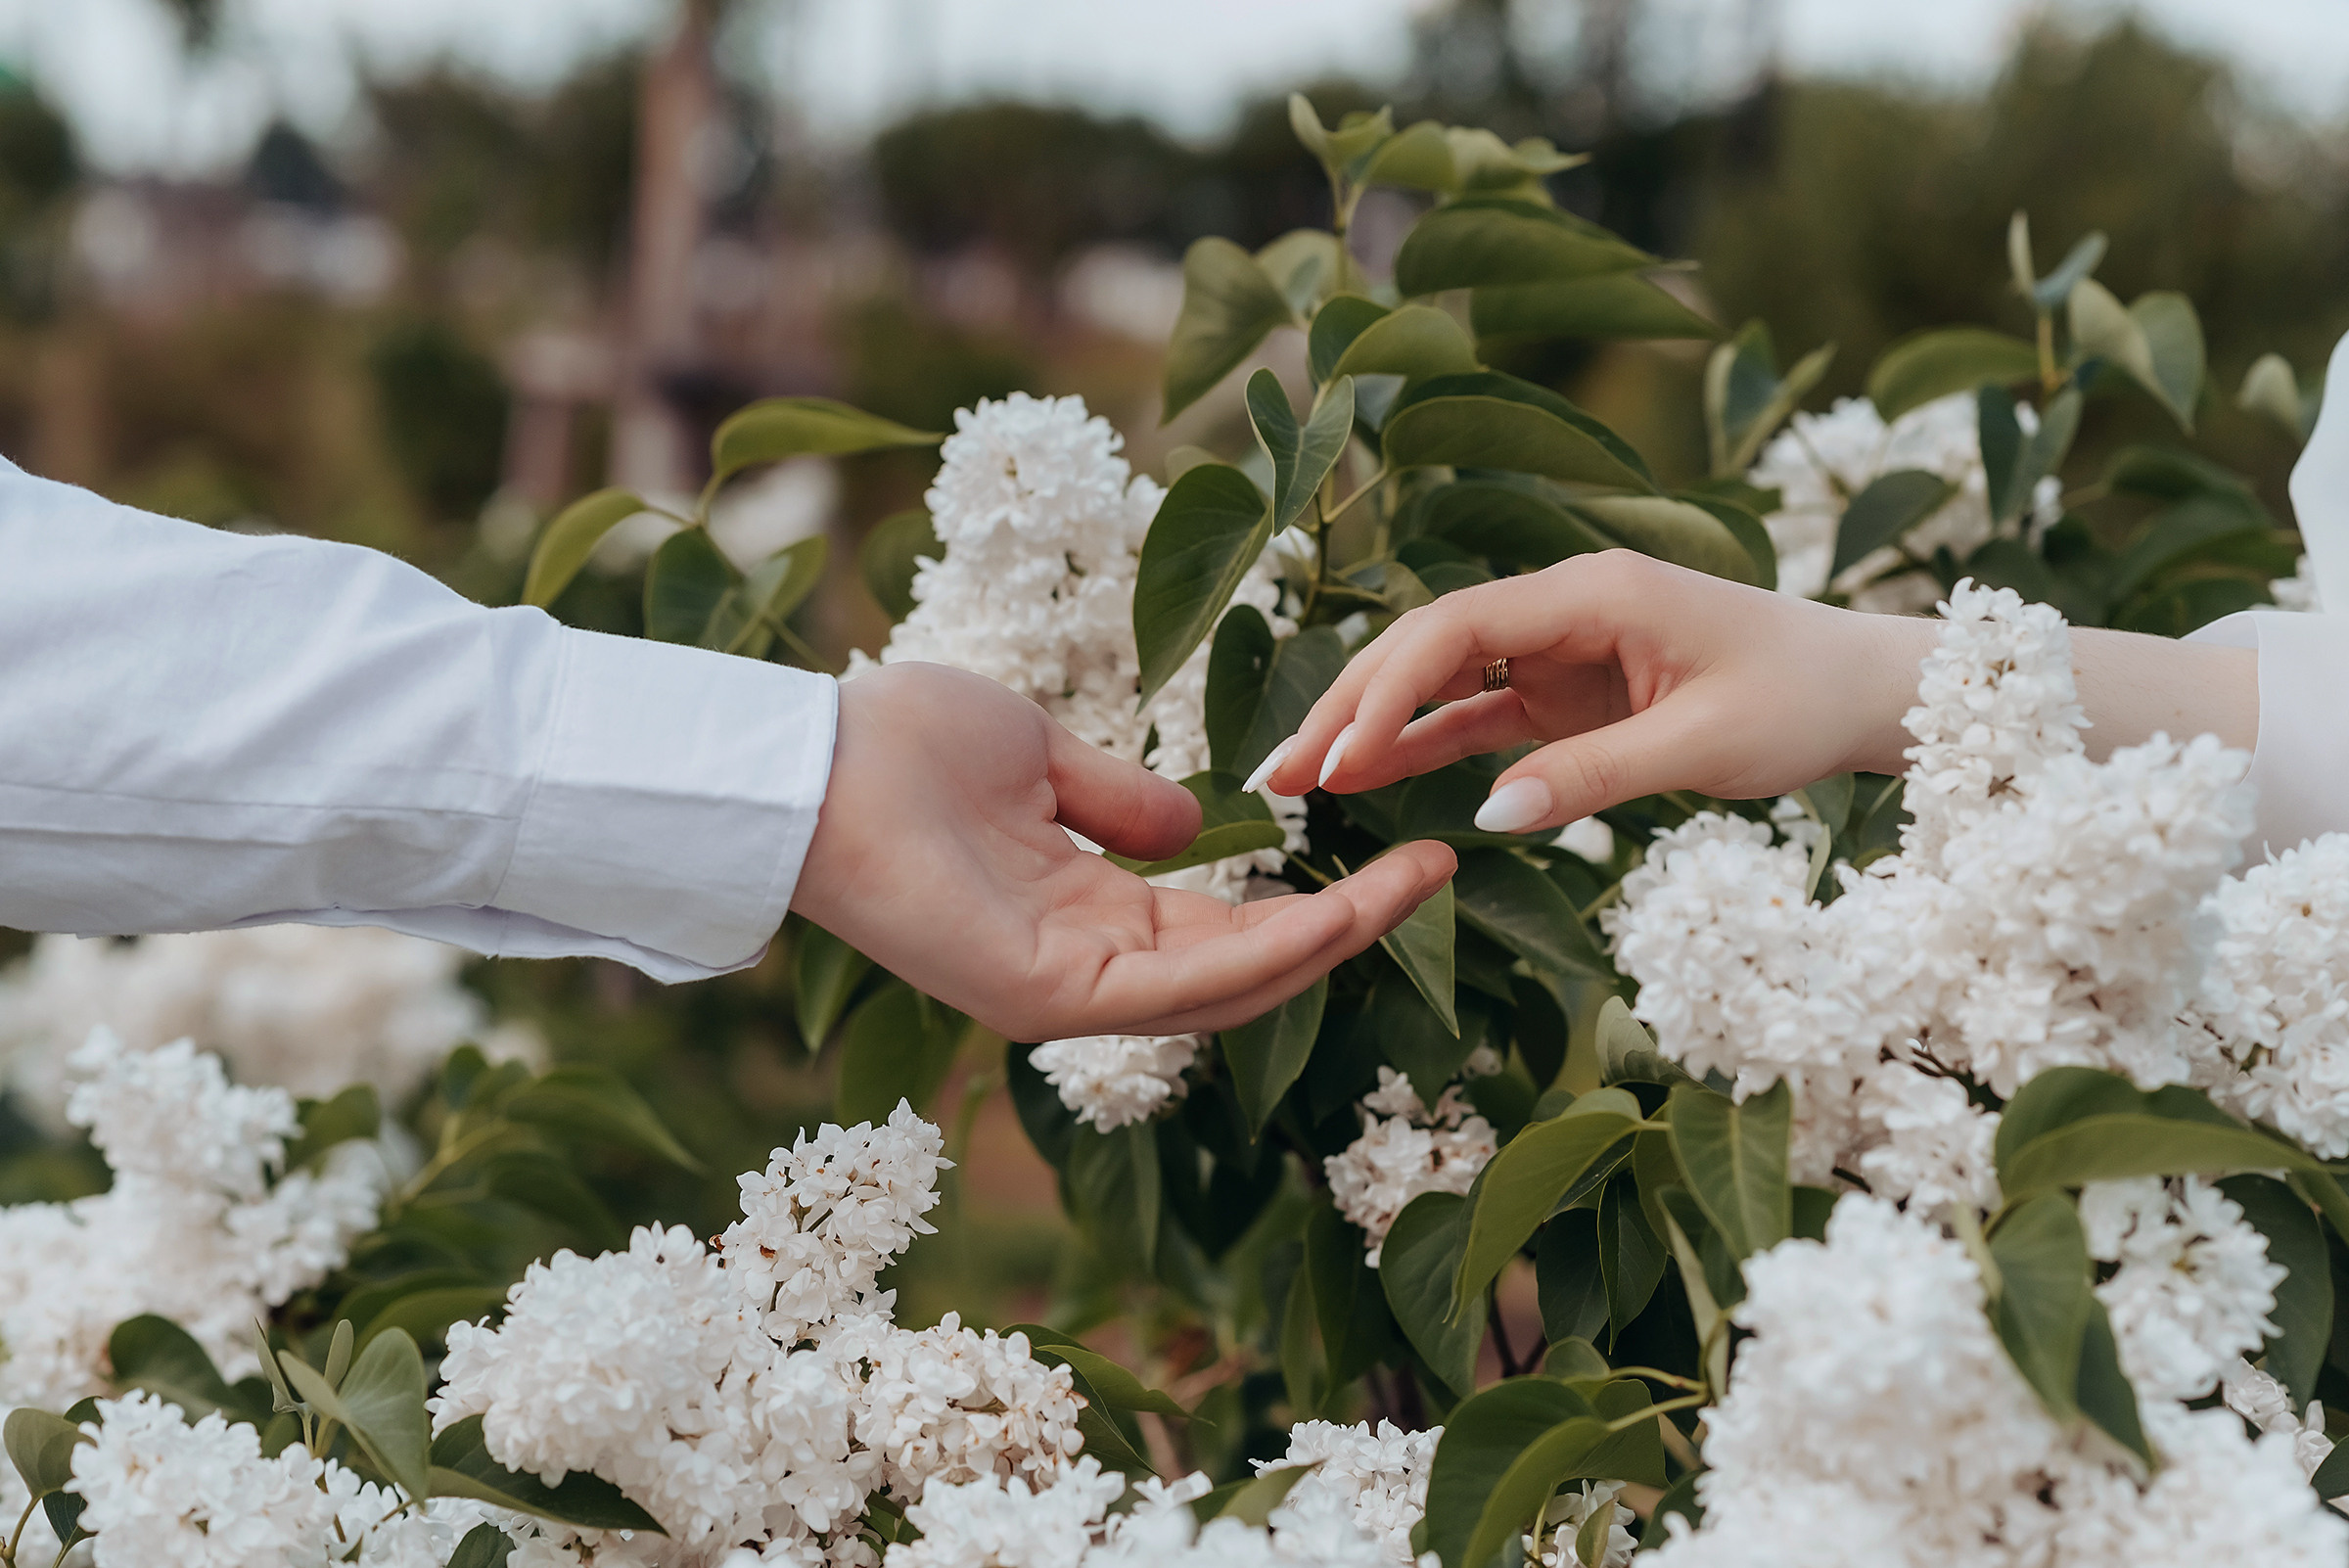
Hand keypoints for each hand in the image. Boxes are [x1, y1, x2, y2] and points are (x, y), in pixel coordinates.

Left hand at [791, 662, 1457, 1039]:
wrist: (812, 757)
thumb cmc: (900, 744)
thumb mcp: (1039, 757)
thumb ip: (1118, 801)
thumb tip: (1197, 827)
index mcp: (1078, 911)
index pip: (1217, 926)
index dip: (1309, 900)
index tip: (1392, 852)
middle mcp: (1079, 965)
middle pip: (1242, 969)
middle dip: (1346, 926)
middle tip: (1436, 872)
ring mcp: (1062, 991)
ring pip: (1228, 988)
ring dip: (1330, 941)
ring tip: (1415, 886)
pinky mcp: (1043, 996)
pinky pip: (1179, 985)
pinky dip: (1266, 953)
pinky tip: (1338, 913)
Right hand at [1259, 551, 2259, 834]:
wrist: (1861, 693)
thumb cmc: (1797, 701)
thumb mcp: (1701, 745)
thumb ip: (1593, 778)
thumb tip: (1489, 817)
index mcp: (1592, 594)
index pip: (1457, 629)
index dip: (1386, 691)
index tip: (1339, 758)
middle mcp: (1562, 609)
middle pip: (1427, 648)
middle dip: (1349, 708)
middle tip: (1277, 771)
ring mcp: (1558, 651)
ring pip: (1438, 681)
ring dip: (1370, 728)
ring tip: (1296, 781)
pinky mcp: (1566, 693)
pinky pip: (1475, 715)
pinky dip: (1422, 745)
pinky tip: (1363, 780)